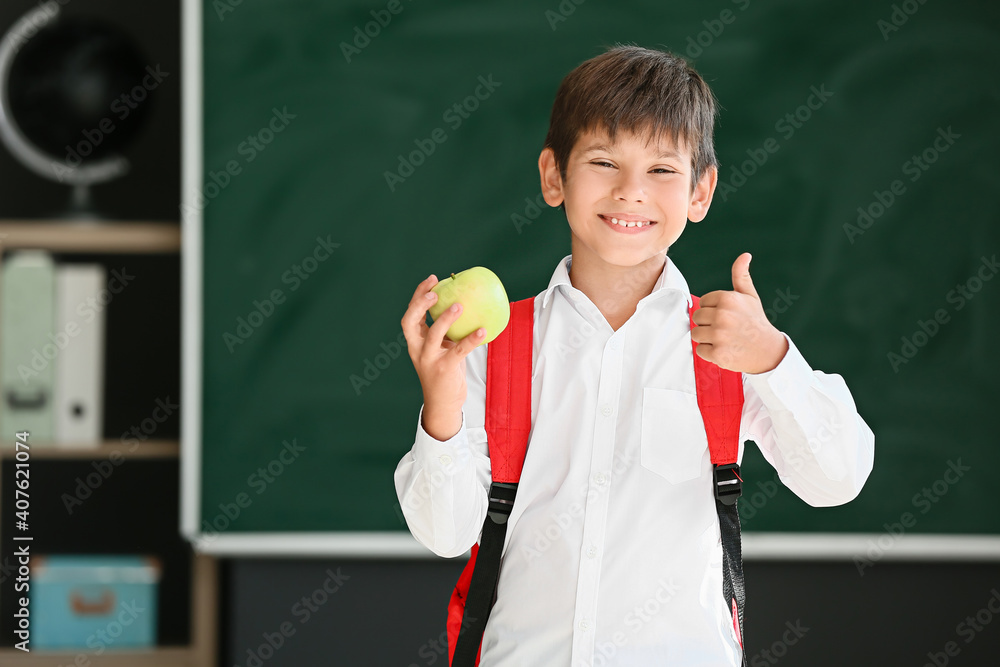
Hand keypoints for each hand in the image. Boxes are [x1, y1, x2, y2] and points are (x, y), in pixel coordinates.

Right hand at [400, 275, 484, 434]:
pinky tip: (483, 331)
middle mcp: (418, 349)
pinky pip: (459, 351)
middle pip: (410, 322)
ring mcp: (429, 360)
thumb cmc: (445, 372)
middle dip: (420, 304)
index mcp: (416, 342)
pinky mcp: (444, 369)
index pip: (411, 315)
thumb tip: (467, 306)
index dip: (418, 296)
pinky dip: (471, 339)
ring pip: (433, 334)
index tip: (432, 280)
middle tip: (435, 292)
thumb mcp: (442, 349)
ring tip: (459, 306)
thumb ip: (446, 332)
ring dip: (445, 318)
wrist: (443, 404)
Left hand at [691, 253, 788, 373]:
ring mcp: (719, 335)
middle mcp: (722, 315)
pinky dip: (710, 353)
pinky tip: (724, 349)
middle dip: (708, 324)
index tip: (727, 316)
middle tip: (725, 329)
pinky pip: (700, 350)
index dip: (713, 310)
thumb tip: (745, 255)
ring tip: (724, 339)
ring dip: (707, 338)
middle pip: (697, 318)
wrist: (768, 351)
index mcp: (727, 299)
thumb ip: (741, 275)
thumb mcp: (750, 296)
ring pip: (696, 334)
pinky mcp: (717, 353)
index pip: (702, 302)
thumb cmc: (756, 322)